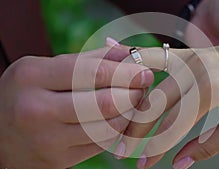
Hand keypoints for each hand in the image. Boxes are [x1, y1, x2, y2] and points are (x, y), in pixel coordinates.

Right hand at [0, 43, 153, 168]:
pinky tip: (119, 119)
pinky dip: (117, 130)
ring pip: (108, 128)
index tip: (145, 71)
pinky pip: (102, 144)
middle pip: (105, 104)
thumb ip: (91, 59)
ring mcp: (48, 140)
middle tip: (143, 86)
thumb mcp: (49, 67)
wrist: (0, 133)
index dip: (126, 72)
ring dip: (130, 114)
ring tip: (133, 102)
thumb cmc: (30, 92)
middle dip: (134, 94)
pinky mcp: (59, 160)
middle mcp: (37, 110)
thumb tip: (130, 53)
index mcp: (33, 77)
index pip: (93, 73)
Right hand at [116, 36, 218, 167]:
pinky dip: (135, 70)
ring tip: (118, 122)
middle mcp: (196, 69)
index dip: (155, 147)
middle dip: (135, 130)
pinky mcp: (188, 53)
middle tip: (121, 150)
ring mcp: (190, 57)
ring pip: (148, 82)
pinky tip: (119, 73)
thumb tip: (178, 164)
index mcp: (212, 88)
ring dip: (131, 104)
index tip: (142, 165)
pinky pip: (154, 61)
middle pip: (154, 102)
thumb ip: (207, 145)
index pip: (173, 123)